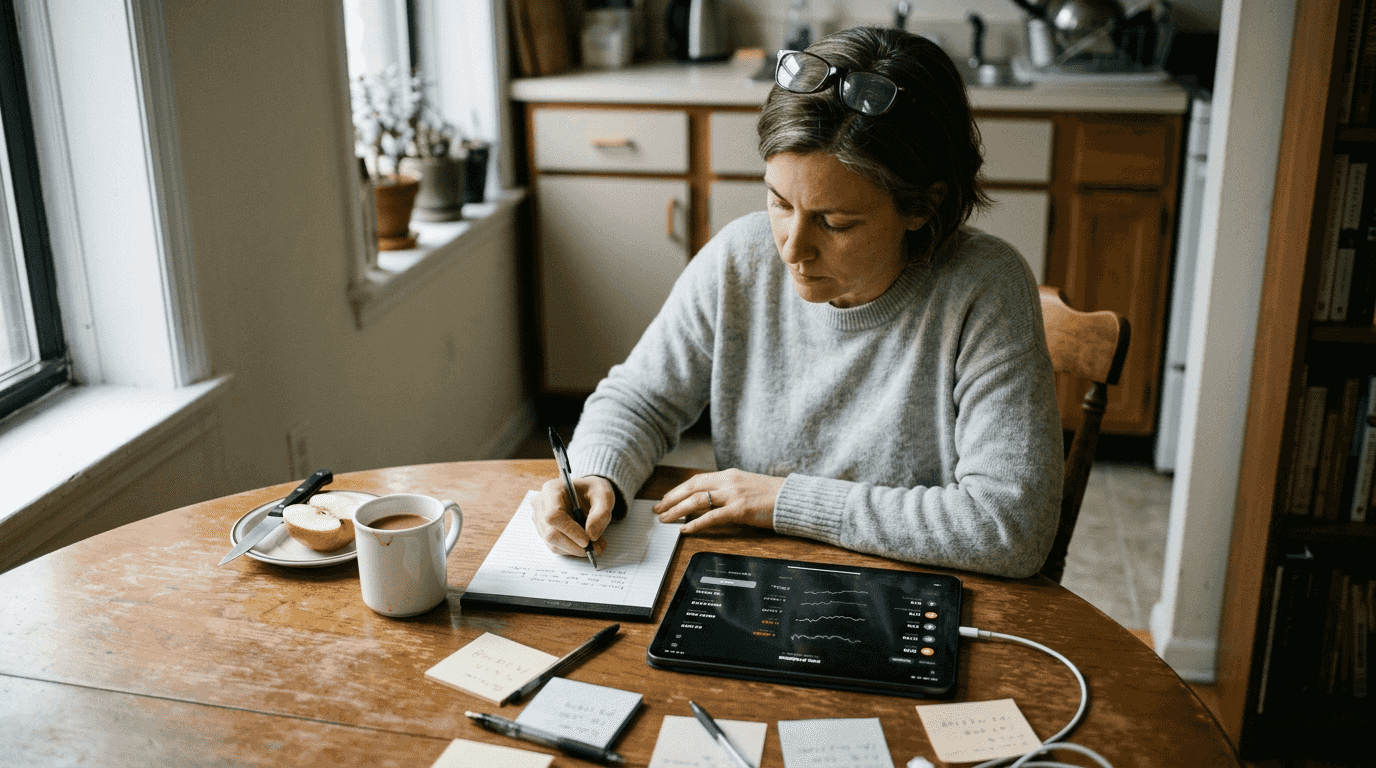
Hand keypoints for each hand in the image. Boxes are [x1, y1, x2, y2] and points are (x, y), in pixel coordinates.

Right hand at [531, 475, 616, 557]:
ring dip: (575, 549)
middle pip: (551, 534)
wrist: (587, 492)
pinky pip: (555, 546)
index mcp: (552, 490)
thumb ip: (601, 514)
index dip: (570, 531)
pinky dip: (572, 549)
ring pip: (553, 544)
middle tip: (595, 549)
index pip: (553, 515)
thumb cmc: (593, 490)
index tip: (587, 541)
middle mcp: (541, 504)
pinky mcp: (544, 531)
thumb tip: (592, 536)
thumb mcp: (604, 495)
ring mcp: (540, 519)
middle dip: (575, 545)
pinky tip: (585, 544)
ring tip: (594, 545)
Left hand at [653, 468, 783, 533]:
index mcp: (729, 475)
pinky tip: (685, 529)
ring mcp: (734, 495)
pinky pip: (712, 517)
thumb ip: (727, 491)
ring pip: (697, 500)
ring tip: (665, 520)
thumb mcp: (746, 487)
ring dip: (677, 510)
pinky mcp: (740, 510)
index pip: (696, 480)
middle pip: (691, 487)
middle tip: (658, 509)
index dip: (678, 490)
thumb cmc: (772, 496)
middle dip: (671, 499)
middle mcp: (729, 482)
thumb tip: (708, 501)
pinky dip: (695, 523)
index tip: (666, 499)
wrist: (794, 499)